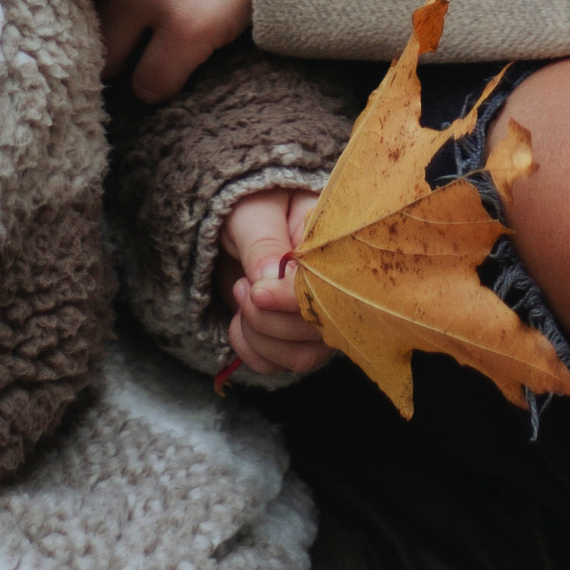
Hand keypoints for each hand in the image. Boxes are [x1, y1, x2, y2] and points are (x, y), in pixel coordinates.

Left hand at [96, 0, 252, 100]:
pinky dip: (166, 78)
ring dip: (131, 57)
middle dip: (99, 30)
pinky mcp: (190, 23)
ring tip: (160, 42)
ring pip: (108, 62)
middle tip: (127, 30)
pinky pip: (151, 85)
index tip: (85, 9)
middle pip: (75, 25)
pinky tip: (188, 55)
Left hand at [221, 187, 328, 383]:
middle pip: (316, 334)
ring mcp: (316, 319)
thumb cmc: (251, 204)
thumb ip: (263, 244)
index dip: (290, 300)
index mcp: (335, 251)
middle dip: (267, 318)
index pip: (328, 291)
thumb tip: (269, 282)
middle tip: (243, 285)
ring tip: (241, 295)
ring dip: (259, 338)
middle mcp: (334, 291)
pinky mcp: (293, 338)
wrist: (234, 220)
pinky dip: (251, 352)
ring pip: (300, 358)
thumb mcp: (253, 212)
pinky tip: (238, 323)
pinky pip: (278, 365)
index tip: (256, 291)